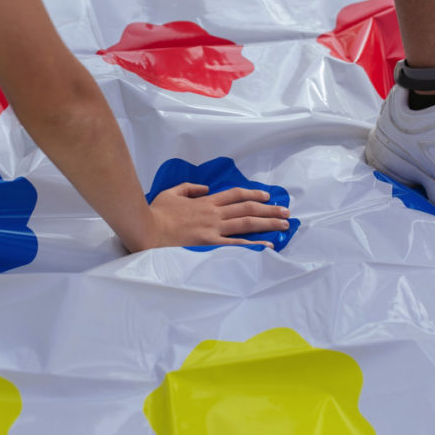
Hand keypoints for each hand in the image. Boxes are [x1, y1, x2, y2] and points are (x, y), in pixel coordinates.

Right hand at [135, 183, 291, 251]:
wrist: (147, 231)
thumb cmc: (157, 214)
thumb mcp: (171, 193)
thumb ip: (189, 188)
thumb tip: (205, 188)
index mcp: (206, 202)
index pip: (235, 195)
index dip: (253, 194)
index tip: (267, 197)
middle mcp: (214, 214)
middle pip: (247, 209)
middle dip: (269, 210)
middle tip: (286, 212)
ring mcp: (214, 230)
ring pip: (247, 224)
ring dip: (268, 224)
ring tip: (284, 226)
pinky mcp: (210, 245)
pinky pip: (237, 245)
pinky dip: (254, 245)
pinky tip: (268, 246)